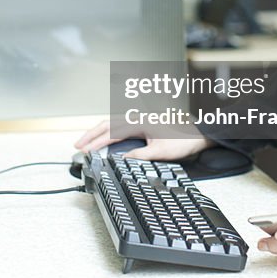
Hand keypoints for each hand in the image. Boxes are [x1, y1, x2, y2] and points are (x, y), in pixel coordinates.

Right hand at [74, 119, 212, 162]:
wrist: (199, 136)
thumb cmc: (183, 141)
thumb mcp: (160, 152)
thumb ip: (139, 155)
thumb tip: (121, 159)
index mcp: (140, 121)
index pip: (112, 131)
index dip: (97, 142)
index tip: (85, 150)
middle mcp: (138, 117)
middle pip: (108, 123)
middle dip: (91, 134)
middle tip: (77, 145)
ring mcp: (140, 120)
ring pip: (113, 123)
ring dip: (99, 132)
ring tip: (86, 142)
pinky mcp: (143, 124)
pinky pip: (120, 126)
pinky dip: (109, 132)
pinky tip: (105, 139)